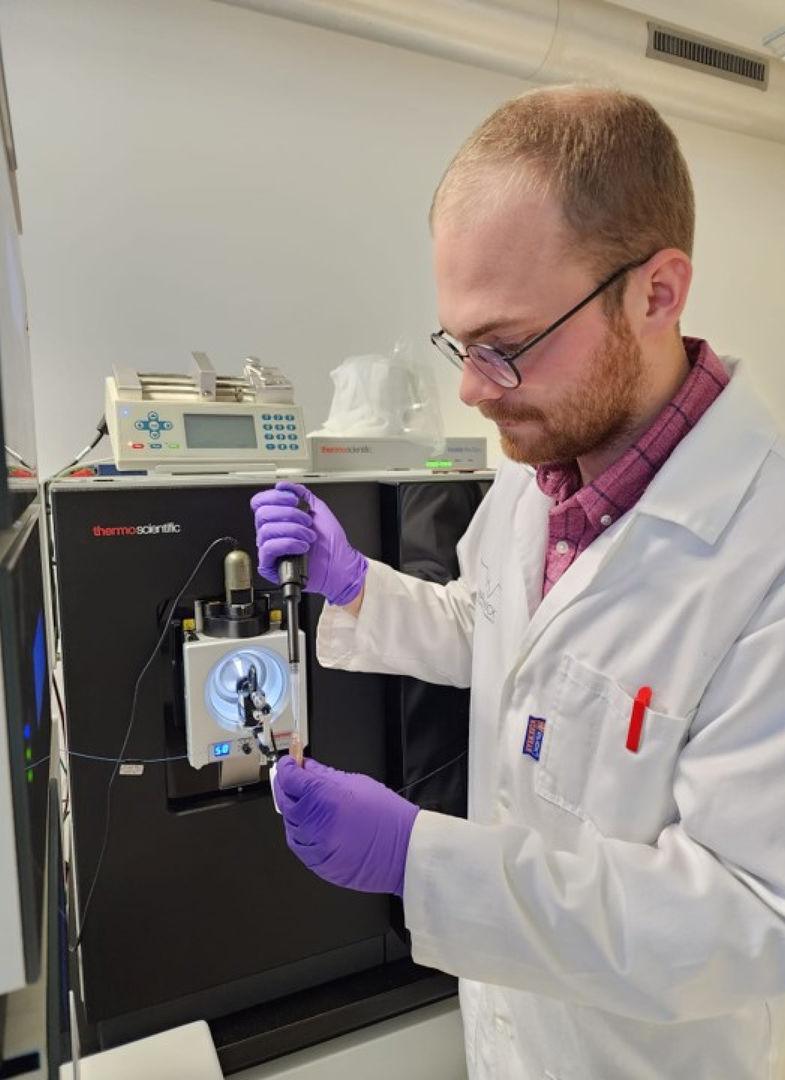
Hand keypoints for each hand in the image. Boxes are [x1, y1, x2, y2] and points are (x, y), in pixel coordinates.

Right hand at [250, 481, 367, 605]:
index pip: (260, 502)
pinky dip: (288, 544)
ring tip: (308, 536)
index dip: (274, 497)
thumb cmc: (331, 543)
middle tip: (306, 521)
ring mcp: (270, 549)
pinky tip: (302, 547)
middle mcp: (271, 533)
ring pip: (266, 530)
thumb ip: (302, 494)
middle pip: (262, 514)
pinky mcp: (270, 565)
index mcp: (278, 519)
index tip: (294, 500)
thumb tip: (284, 486)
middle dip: (289, 514)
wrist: (340, 564)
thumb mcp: (318, 511)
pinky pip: (269, 548)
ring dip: (293, 530)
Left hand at [273, 756, 418, 895]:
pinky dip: (298, 831)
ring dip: (292, 809)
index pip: (292, 779)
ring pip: (289, 823)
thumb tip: (308, 767)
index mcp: (327, 799)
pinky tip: (310, 823)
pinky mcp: (317, 864)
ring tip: (306, 801)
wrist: (404, 851)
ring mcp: (315, 846)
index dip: (288, 767)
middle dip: (286, 786)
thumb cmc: (388, 818)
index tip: (289, 763)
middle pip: (286, 801)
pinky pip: (297, 844)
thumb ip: (326, 775)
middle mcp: (317, 824)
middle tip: (292, 778)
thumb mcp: (357, 783)